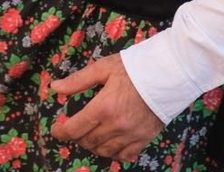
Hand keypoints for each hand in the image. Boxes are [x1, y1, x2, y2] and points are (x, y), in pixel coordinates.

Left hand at [49, 54, 164, 162]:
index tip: (56, 131)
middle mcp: (115, 126)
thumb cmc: (134, 68)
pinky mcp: (144, 139)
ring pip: (104, 151)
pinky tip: (111, 145)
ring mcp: (131, 135)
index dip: (61, 132)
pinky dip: (115, 154)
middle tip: (75, 129)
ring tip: (90, 137)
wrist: (168, 74)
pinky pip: (125, 155)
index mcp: (103, 108)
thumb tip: (55, 87)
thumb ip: (78, 81)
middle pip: (88, 141)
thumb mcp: (103, 68)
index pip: (75, 128)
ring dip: (93, 146)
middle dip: (77, 137)